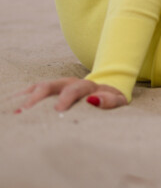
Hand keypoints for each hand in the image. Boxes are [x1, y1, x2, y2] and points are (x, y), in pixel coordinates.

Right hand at [13, 78, 127, 112]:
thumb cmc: (110, 99)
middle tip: (25, 112)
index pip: (74, 89)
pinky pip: (31, 91)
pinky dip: (20, 98)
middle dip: (36, 98)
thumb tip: (94, 100)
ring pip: (37, 87)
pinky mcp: (48, 90)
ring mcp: (56, 85)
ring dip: (24, 98)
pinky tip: (10, 106)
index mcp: (85, 86)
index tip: (58, 110)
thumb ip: (110, 101)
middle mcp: (68, 82)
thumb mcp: (117, 100)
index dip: (66, 99)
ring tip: (13, 111)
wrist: (105, 90)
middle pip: (49, 86)